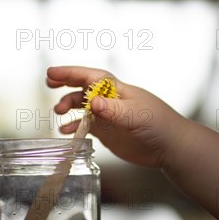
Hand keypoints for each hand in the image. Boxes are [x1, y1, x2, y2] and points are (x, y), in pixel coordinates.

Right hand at [47, 66, 186, 167]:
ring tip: (58, 114)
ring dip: (68, 107)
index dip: (70, 73)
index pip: (90, 77)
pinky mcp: (108, 131)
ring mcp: (108, 116)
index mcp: (118, 90)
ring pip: (82, 106)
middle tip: (48, 83)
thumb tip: (92, 102)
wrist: (170, 147)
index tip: (52, 73)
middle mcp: (110, 100)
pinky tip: (66, 131)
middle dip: (65, 83)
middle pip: (83, 87)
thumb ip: (114, 110)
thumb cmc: (159, 125)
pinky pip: (85, 125)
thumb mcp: (136, 116)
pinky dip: (74, 127)